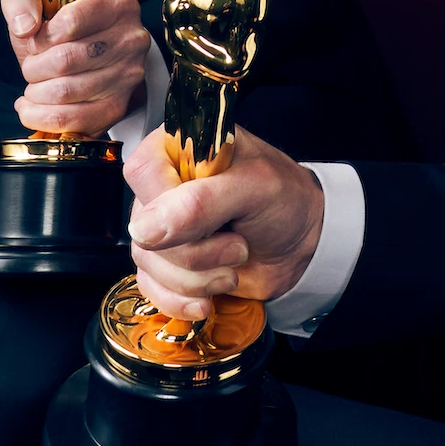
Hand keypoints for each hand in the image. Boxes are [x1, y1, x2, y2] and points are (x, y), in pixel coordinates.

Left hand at [3, 0, 151, 134]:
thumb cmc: (59, 29)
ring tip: (33, 87)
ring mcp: (128, 76)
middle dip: (34, 68)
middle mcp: (132, 40)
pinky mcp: (118, 107)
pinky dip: (42, 117)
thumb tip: (25, 27)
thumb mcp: (37, 1)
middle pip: (66, 60)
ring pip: (66, 92)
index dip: (40, 38)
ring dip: (36, 93)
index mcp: (118, 6)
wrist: (80, 57)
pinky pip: (73, 119)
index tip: (34, 42)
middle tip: (31, 67)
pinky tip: (32, 107)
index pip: (70, 22)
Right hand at [124, 122, 326, 316]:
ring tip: (235, 260)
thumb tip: (145, 228)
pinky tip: (208, 296)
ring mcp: (160, 224)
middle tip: (237, 244)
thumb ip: (201, 203)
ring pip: (147, 262)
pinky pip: (150, 287)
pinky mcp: (164, 260)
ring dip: (197, 278)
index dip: (170, 207)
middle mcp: (163, 183)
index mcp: (180, 146)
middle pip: (143, 226)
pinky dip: (182, 299)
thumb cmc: (285, 201)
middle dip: (196, 252)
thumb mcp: (256, 188)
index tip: (210, 224)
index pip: (143, 173)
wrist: (302, 244)